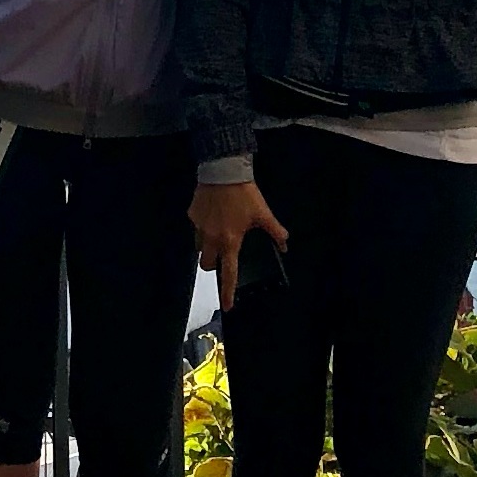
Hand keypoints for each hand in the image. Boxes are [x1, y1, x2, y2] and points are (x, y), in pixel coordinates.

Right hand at [191, 180, 284, 304]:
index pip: (229, 274)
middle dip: (214, 265)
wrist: (222, 170)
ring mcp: (199, 227)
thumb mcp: (263, 213)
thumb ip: (275, 231)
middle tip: (223, 257)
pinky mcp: (192, 215)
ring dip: (207, 248)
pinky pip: (196, 228)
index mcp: (230, 242)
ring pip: (199, 248)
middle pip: (207, 265)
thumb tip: (284, 244)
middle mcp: (211, 239)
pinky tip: (213, 216)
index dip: (228, 292)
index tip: (227, 305)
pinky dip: (203, 227)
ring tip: (218, 234)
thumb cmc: (243, 194)